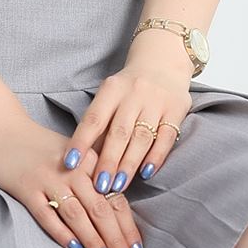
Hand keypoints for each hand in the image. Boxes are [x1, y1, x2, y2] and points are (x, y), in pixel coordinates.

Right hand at [0, 109, 146, 247]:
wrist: (2, 130)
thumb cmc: (43, 149)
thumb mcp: (76, 156)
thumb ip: (95, 180)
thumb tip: (117, 218)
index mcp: (91, 162)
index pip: (116, 200)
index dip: (128, 229)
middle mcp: (73, 170)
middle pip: (101, 209)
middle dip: (116, 240)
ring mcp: (49, 179)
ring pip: (77, 214)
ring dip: (93, 240)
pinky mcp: (27, 188)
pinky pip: (47, 215)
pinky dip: (61, 232)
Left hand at [63, 33, 193, 192]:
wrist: (163, 62)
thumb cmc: (129, 88)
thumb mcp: (110, 96)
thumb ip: (100, 123)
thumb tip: (83, 159)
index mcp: (112, 88)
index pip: (94, 119)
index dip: (81, 142)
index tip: (71, 164)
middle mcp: (135, 93)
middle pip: (119, 132)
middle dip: (108, 161)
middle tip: (99, 186)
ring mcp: (157, 100)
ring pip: (142, 137)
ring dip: (129, 164)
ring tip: (118, 185)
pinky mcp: (177, 109)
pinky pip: (166, 137)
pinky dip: (156, 157)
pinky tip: (146, 173)